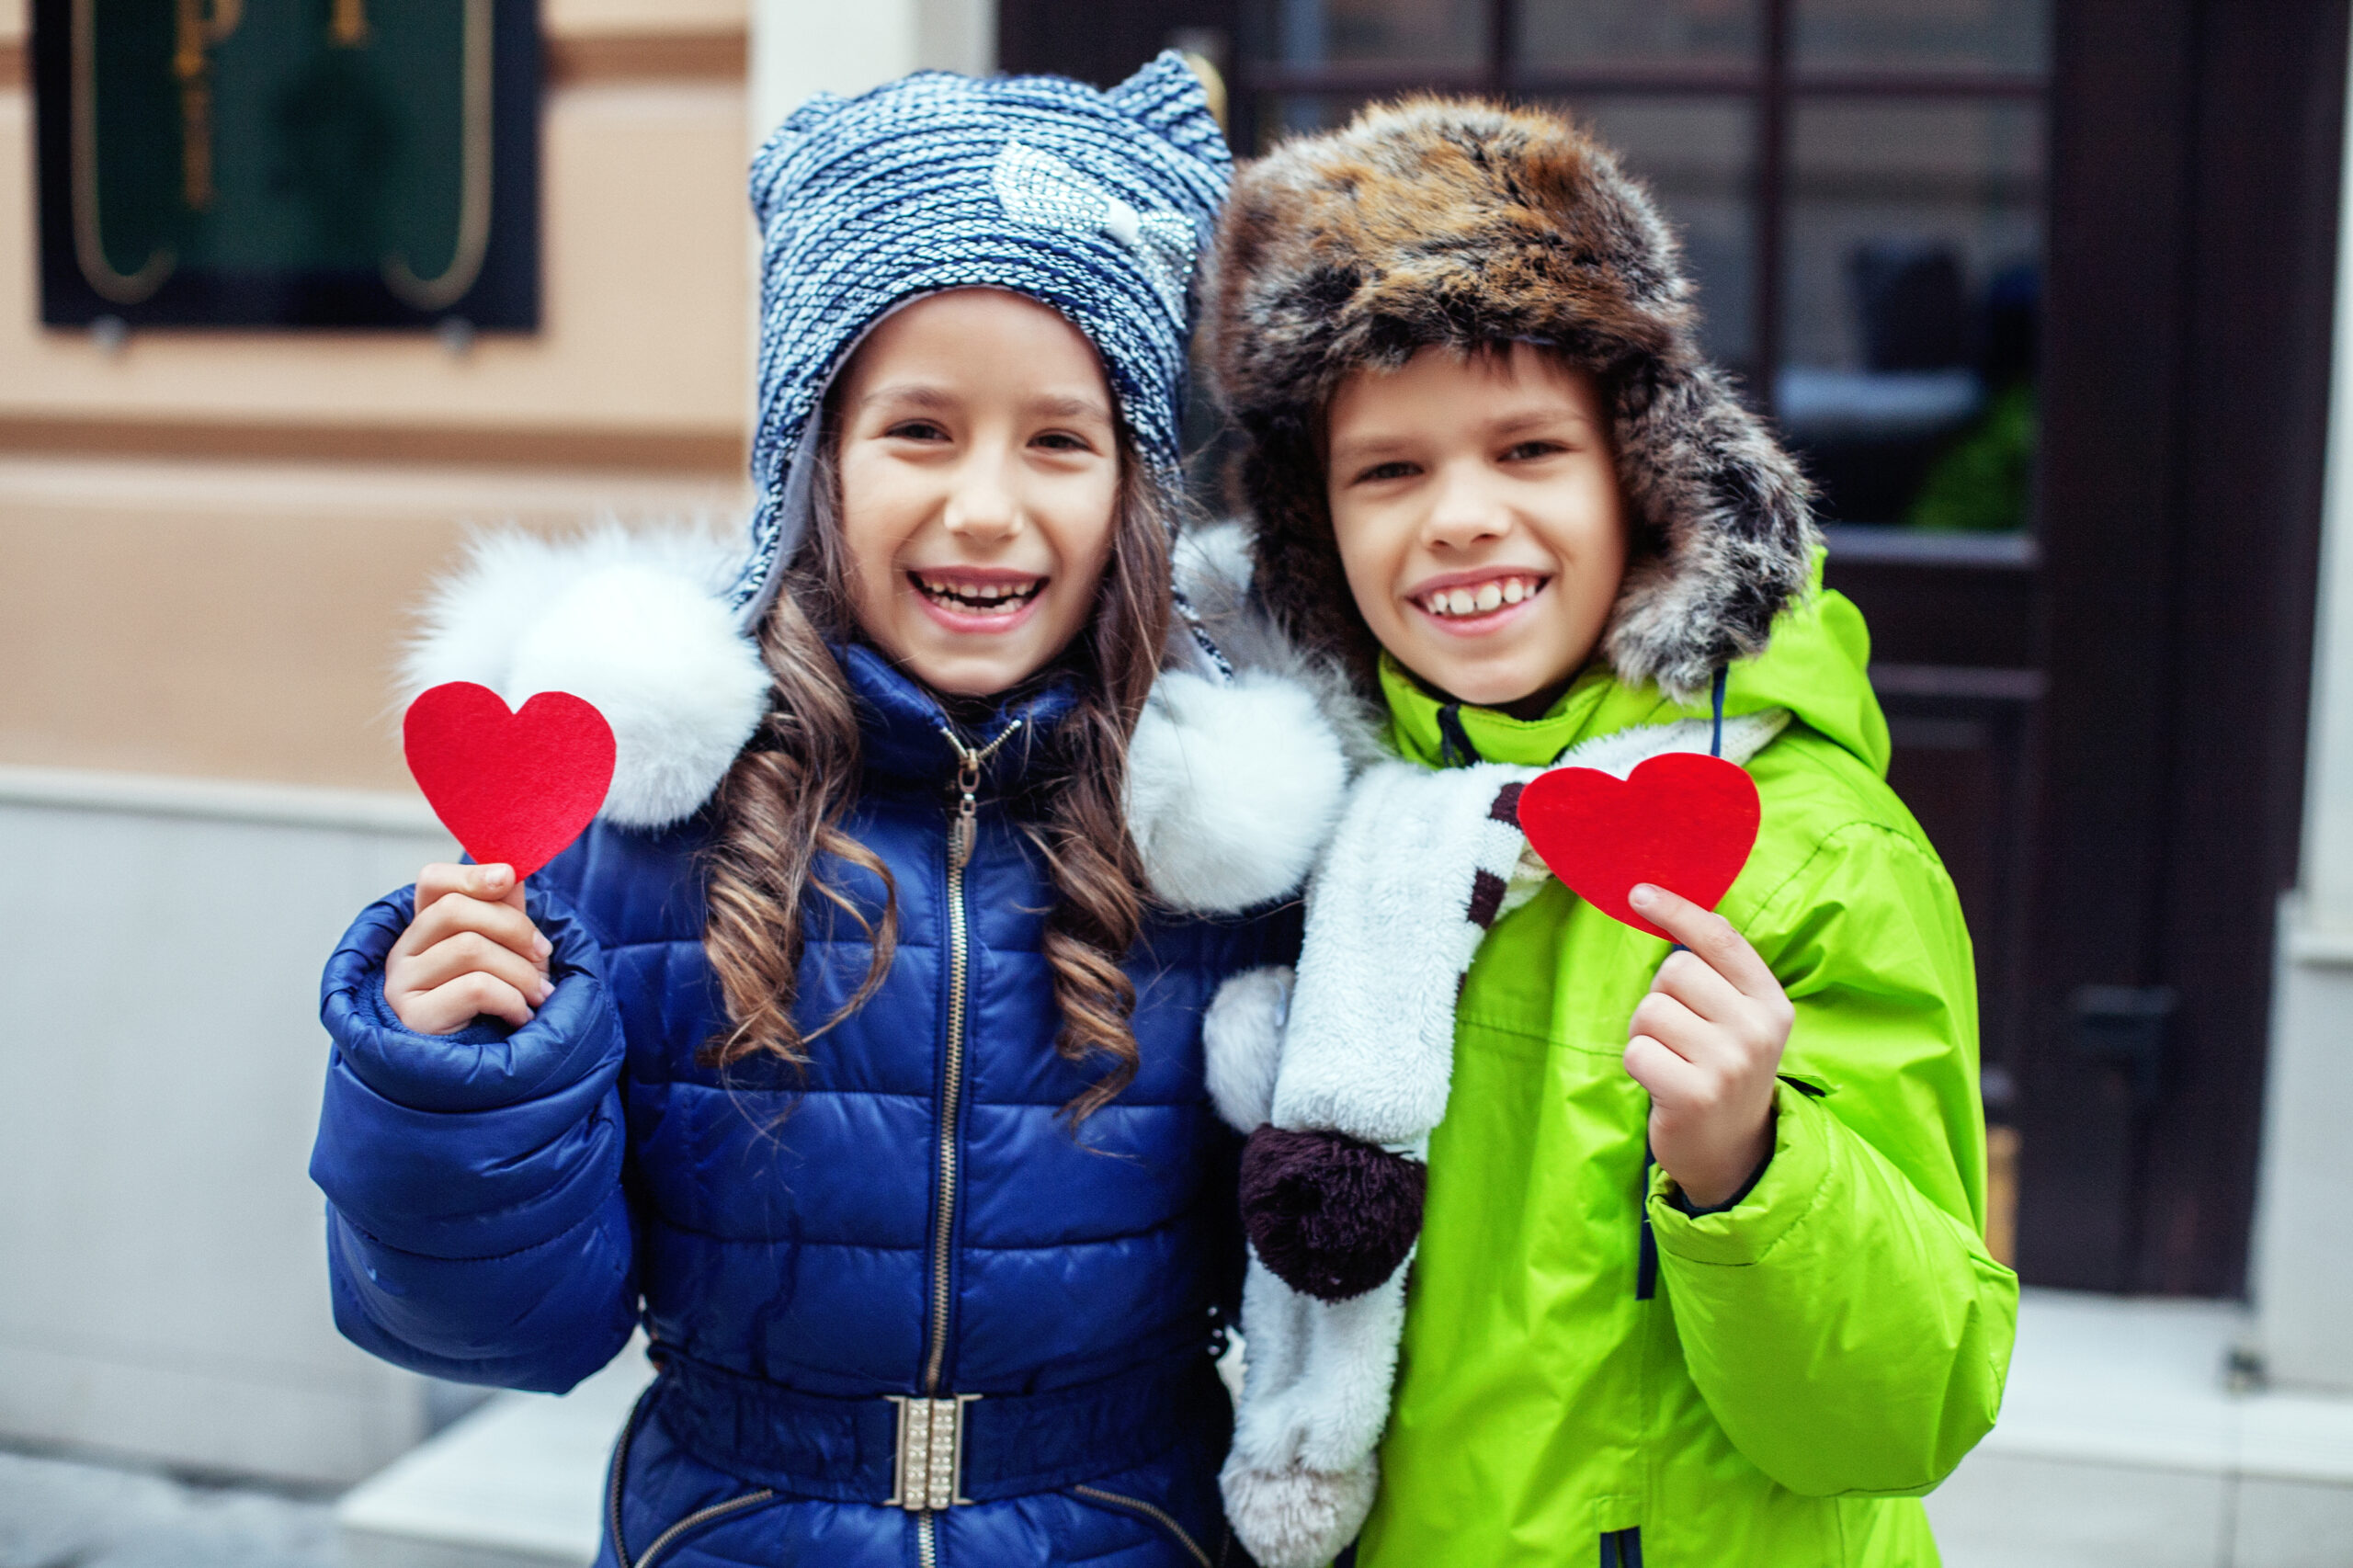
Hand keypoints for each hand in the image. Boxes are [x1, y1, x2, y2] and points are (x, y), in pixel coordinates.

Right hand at [384, 863, 552, 1034]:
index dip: (471, 874)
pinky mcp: (413, 1017)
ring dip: (521, 971)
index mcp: (424, 930)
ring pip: (469, 948)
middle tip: (544, 956)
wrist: (482, 1075)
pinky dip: (511, 999)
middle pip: (455, 910)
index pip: (432, 881)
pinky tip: (520, 1016)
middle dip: (515, 929)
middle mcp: (402, 953)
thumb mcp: (505, 953)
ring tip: (539, 995)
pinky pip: (475, 987)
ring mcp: (401, 985)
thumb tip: (512, 869)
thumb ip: (504, 911)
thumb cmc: (495, 1007)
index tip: (508, 877)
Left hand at [1622, 882, 1793, 1208]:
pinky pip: (1637, 1050)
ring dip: (1647, 1033)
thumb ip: (1723, 973)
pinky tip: (1662, 1083)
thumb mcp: (1741, 1020)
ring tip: (1671, 1060)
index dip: (1677, 910)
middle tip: (1679, 1034)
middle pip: (1674, 971)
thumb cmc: (1723, 1071)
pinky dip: (1638, 1063)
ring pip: (1650, 1009)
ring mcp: (1728, 1063)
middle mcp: (1757, 1030)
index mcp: (1771, 1002)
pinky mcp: (1694, 1094)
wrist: (1732, 1151)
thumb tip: (1696, 913)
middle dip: (1661, 996)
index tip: (1637, 893)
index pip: (1720, 939)